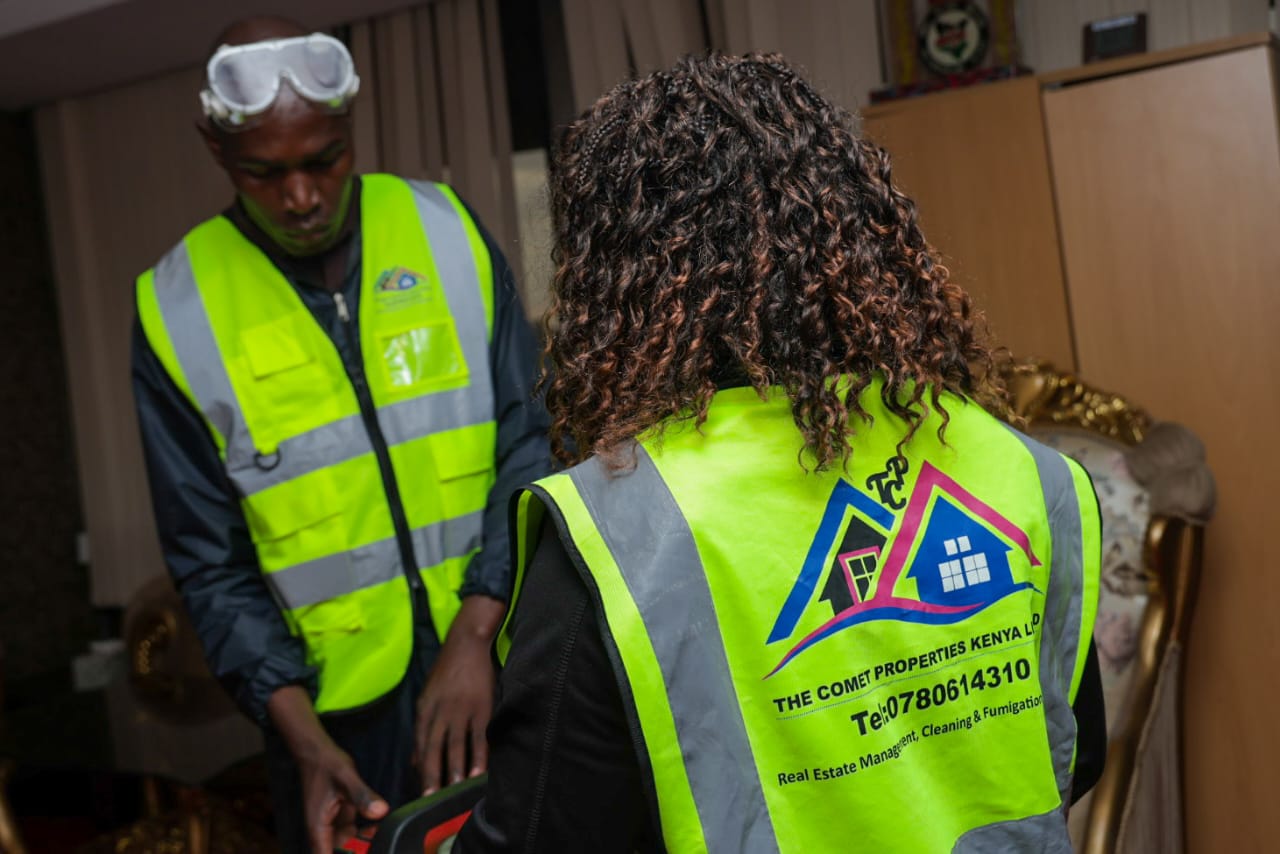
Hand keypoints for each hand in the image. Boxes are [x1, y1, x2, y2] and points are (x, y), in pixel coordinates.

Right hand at [298, 738, 388, 852]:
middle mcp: (323, 830)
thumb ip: (362, 796)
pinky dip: (365, 833)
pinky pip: (353, 833)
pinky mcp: (340, 817)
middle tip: (376, 843)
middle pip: (340, 853)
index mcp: (318, 828)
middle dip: (358, 851)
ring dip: (363, 844)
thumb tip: (380, 811)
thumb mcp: (347, 779)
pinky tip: (378, 826)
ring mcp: (332, 824)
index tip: (361, 852)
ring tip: (380, 836)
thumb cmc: (326, 764)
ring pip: (348, 845)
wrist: (318, 751)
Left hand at [415, 596, 505, 793]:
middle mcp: (440, 712)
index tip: (419, 791)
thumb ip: (422, 728)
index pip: (419, 745)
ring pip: (456, 746)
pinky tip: (477, 772)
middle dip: (432, 776)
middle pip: (434, 750)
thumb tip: (414, 760)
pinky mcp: (481, 708)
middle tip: (431, 800)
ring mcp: (461, 710)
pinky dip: (478, 756)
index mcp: (424, 710)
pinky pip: (479, 737)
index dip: (419, 770)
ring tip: (454, 792)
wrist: (467, 643)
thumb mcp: (427, 696)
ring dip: (454, 771)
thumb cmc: (447, 671)